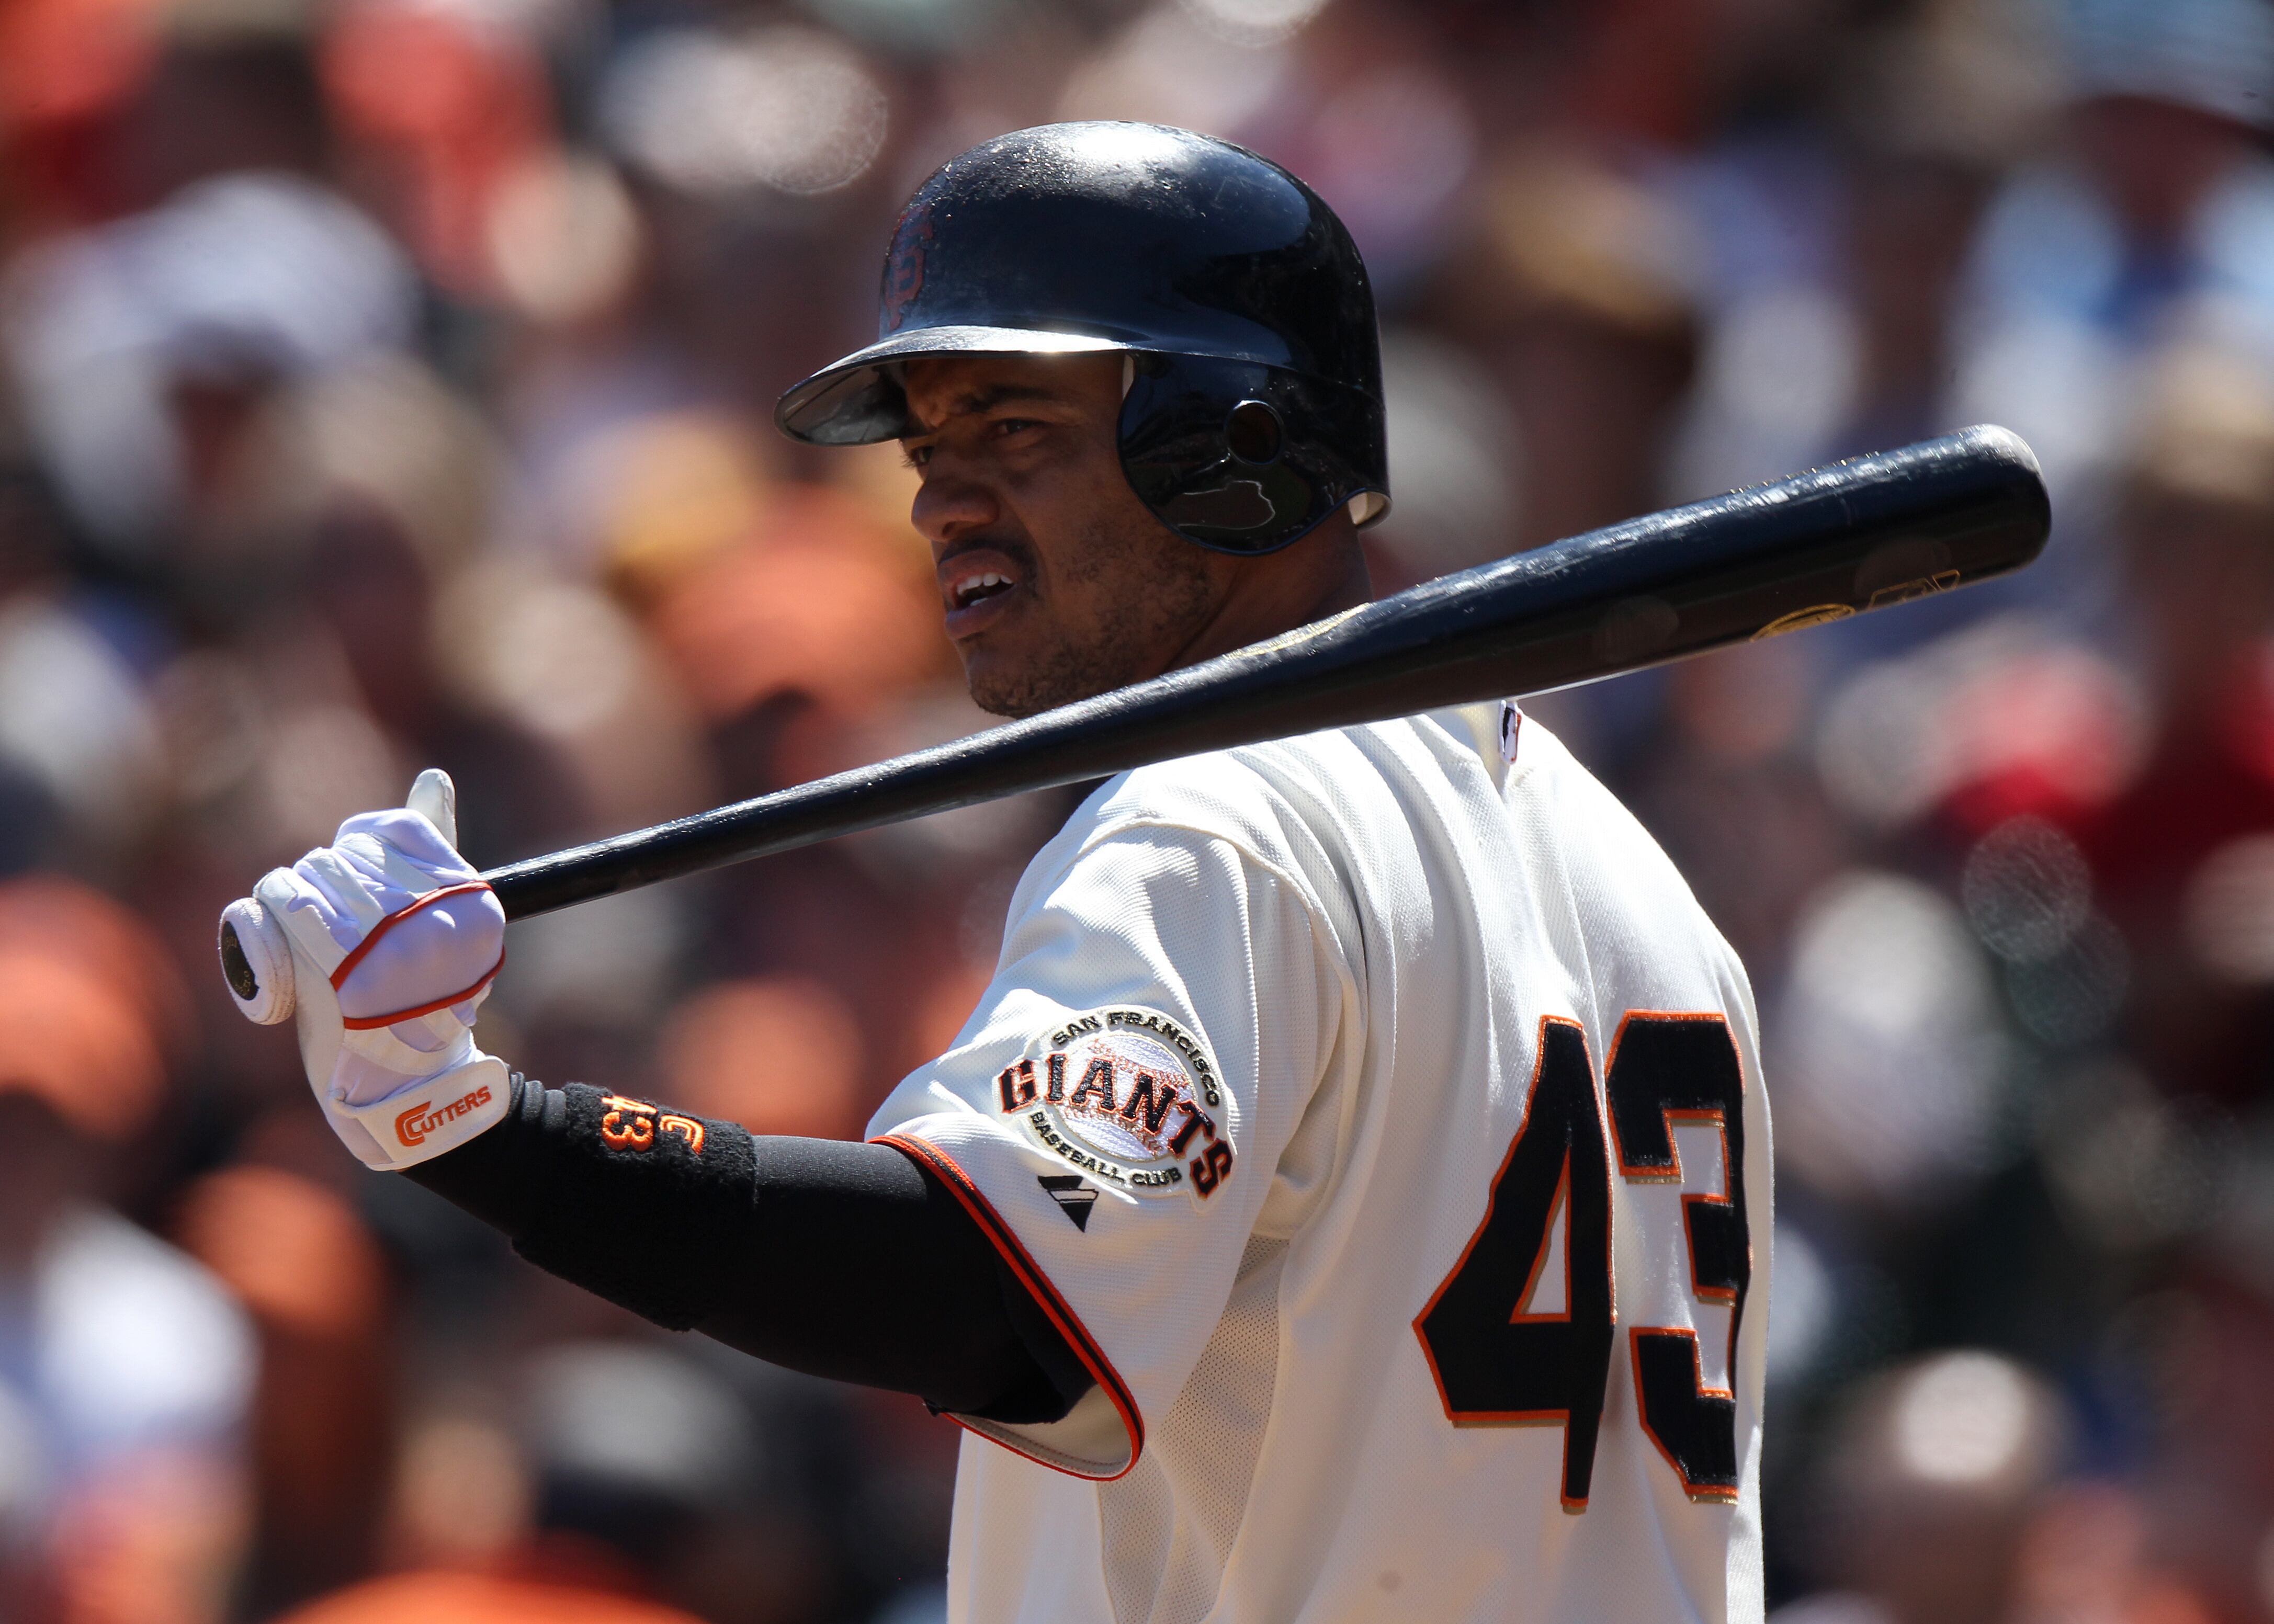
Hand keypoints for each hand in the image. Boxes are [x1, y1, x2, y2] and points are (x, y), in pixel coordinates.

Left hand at [219, 770, 509, 1167]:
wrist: (401, 1086)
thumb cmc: (411, 997)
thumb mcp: (429, 922)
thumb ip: (434, 849)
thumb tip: (434, 777)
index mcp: (469, 899)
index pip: (392, 830)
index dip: (357, 854)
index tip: (351, 892)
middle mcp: (441, 917)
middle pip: (342, 857)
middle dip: (318, 885)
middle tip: (321, 931)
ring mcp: (396, 946)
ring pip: (308, 875)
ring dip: (286, 900)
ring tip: (299, 938)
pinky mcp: (347, 976)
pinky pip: (287, 907)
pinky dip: (268, 915)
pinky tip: (277, 936)